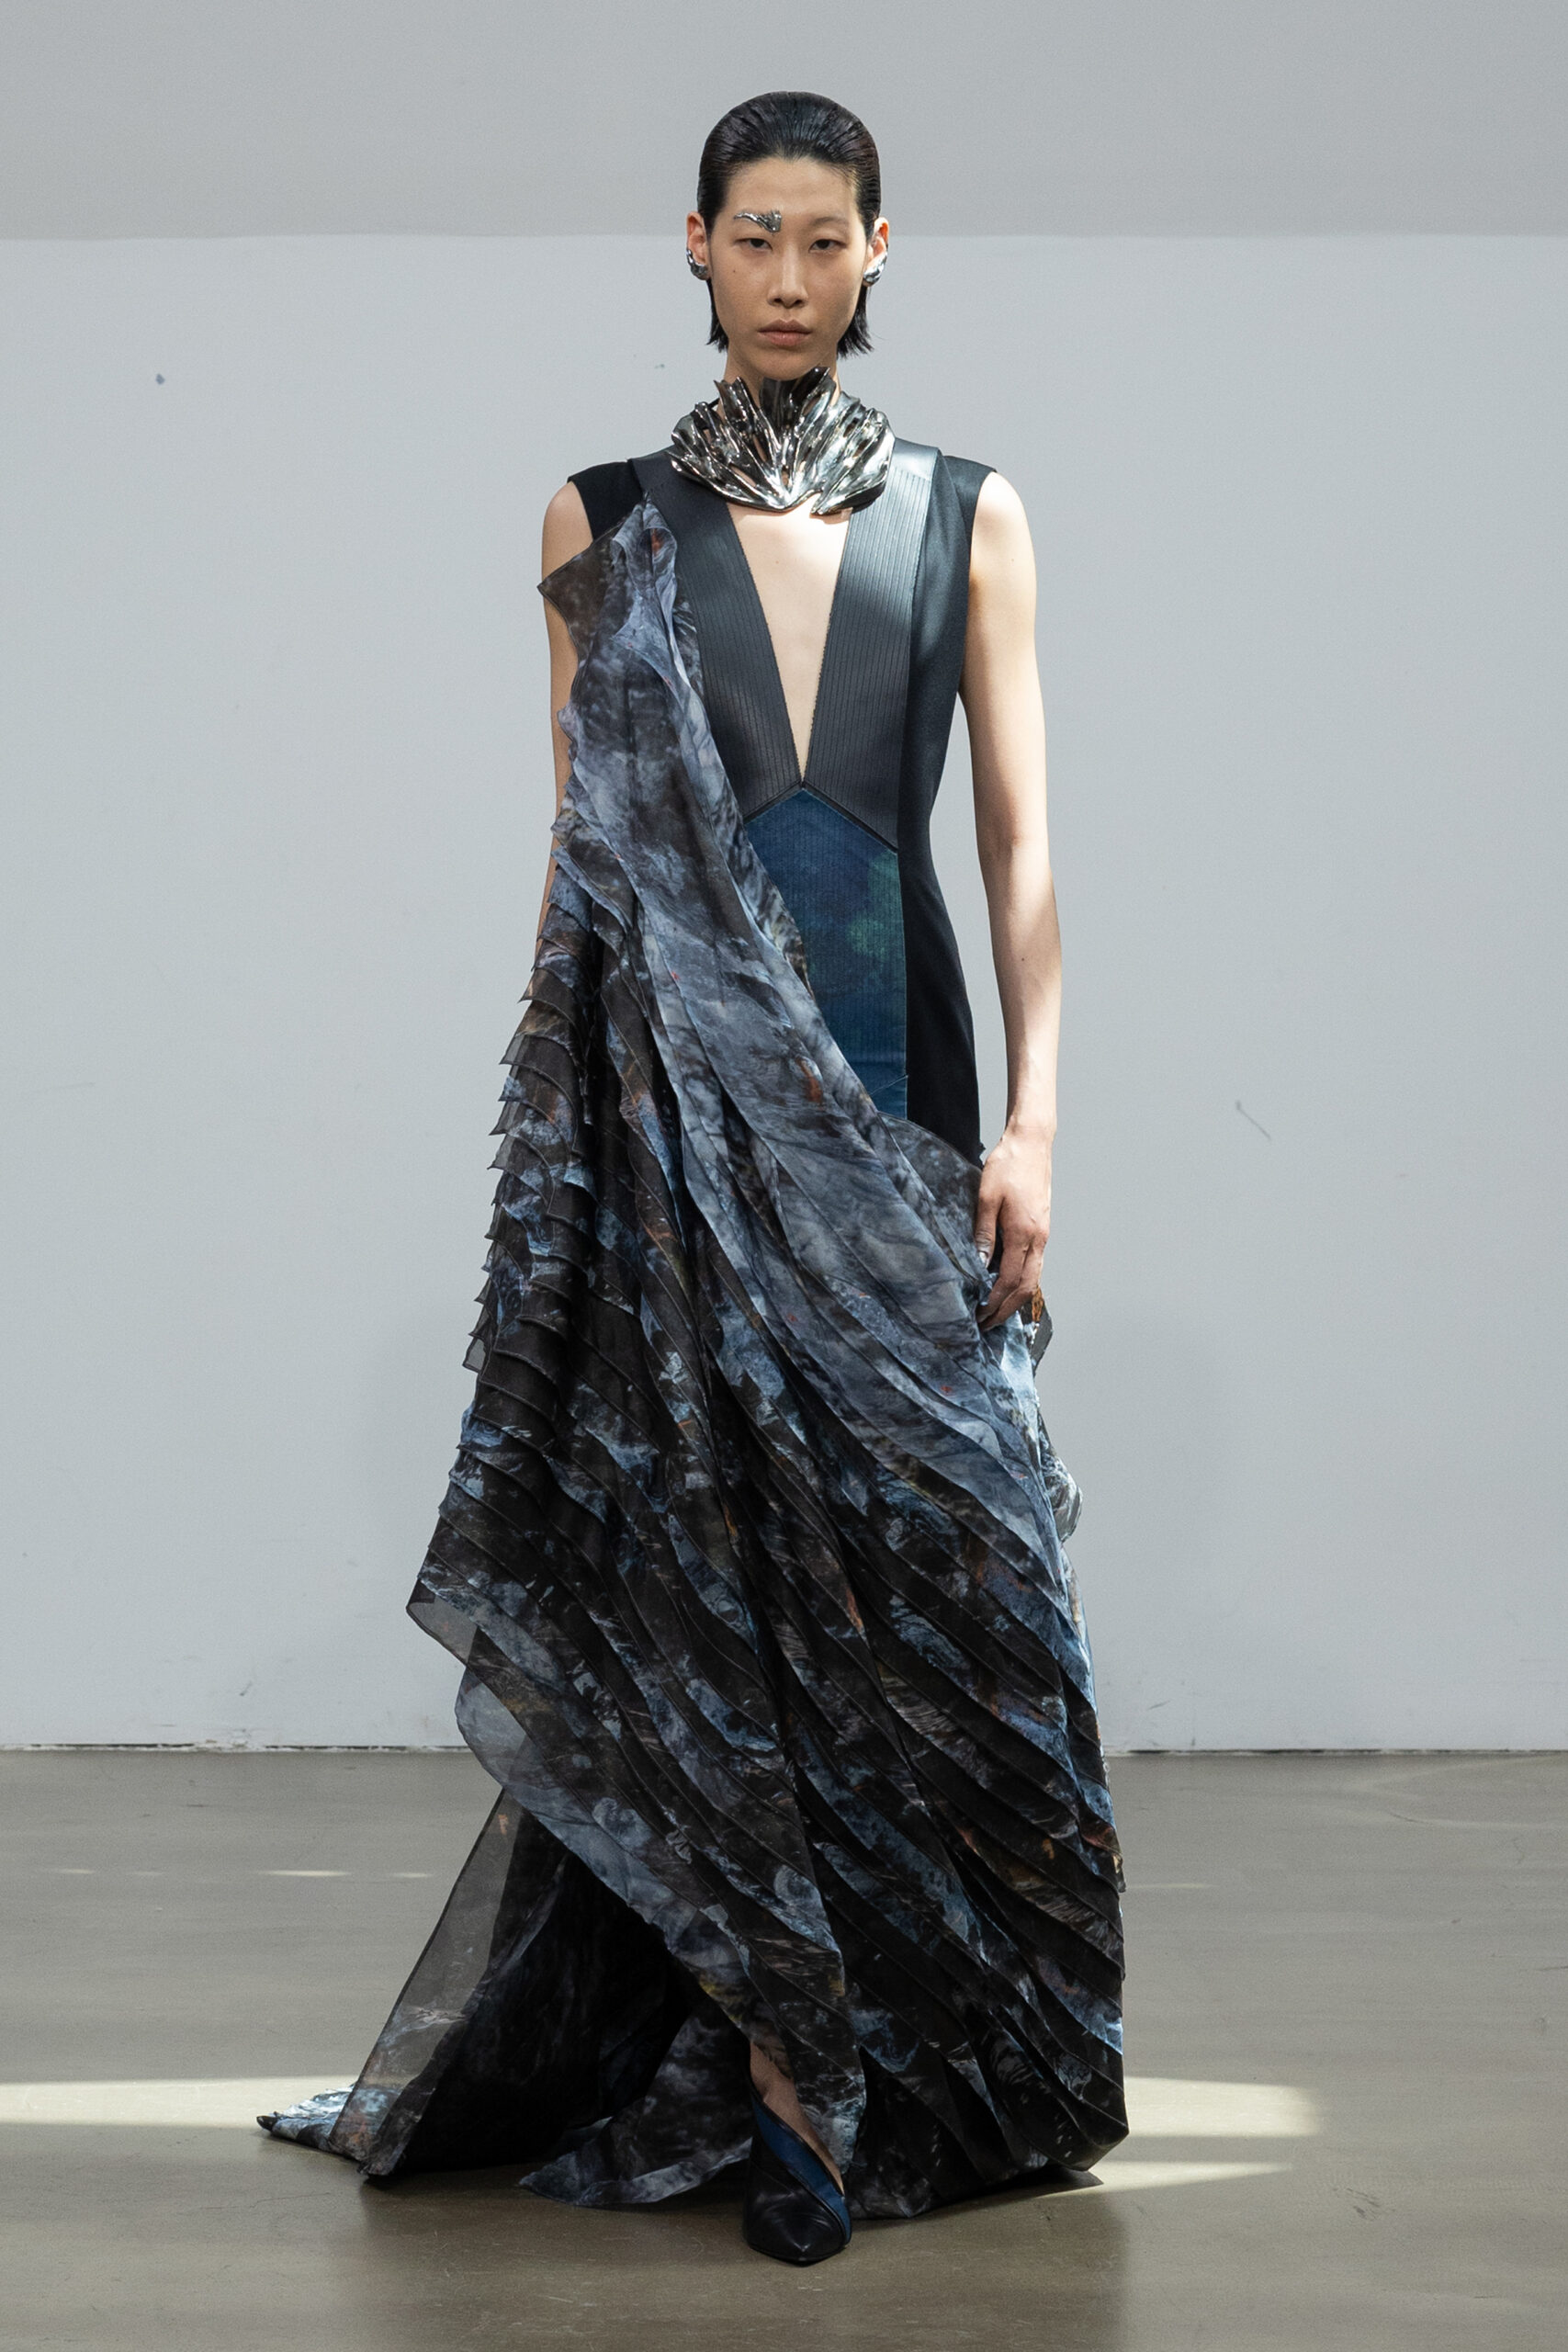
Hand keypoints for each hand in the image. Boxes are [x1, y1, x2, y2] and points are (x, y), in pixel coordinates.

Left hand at [974, 1123, 1051, 1330]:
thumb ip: (984, 1233)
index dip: (994, 1301)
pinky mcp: (1043, 1228)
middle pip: (1026, 1286)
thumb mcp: (986, 1197)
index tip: (979, 1316)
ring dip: (1016, 1299)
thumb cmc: (1007, 1166)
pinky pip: (1036, 1264)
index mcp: (1024, 1233)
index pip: (1009, 1279)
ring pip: (1034, 1278)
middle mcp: (1039, 1238)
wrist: (1032, 1143)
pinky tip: (1010, 1287)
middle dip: (1006, 1309)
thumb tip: (980, 1266)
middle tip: (987, 1325)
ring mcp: (1044, 1234)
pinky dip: (1024, 1282)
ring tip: (997, 1312)